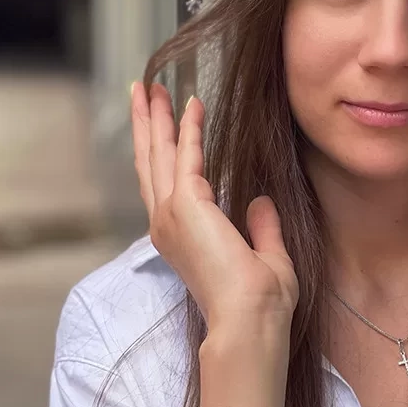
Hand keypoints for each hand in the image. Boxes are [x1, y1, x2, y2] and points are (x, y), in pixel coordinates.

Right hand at [130, 82, 298, 343]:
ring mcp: (171, 215)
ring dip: (155, 117)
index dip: (162, 150)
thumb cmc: (259, 304)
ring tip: (149, 86)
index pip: (165, 184)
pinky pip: (188, 156)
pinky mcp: (187, 205)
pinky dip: (190, 127)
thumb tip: (259, 201)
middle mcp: (167, 224)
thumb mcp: (266, 257)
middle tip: (142, 90)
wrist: (249, 320)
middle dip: (146, 124)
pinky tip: (193, 103)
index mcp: (180, 238)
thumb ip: (261, 228)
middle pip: (150, 163)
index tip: (163, 121)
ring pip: (158, 154)